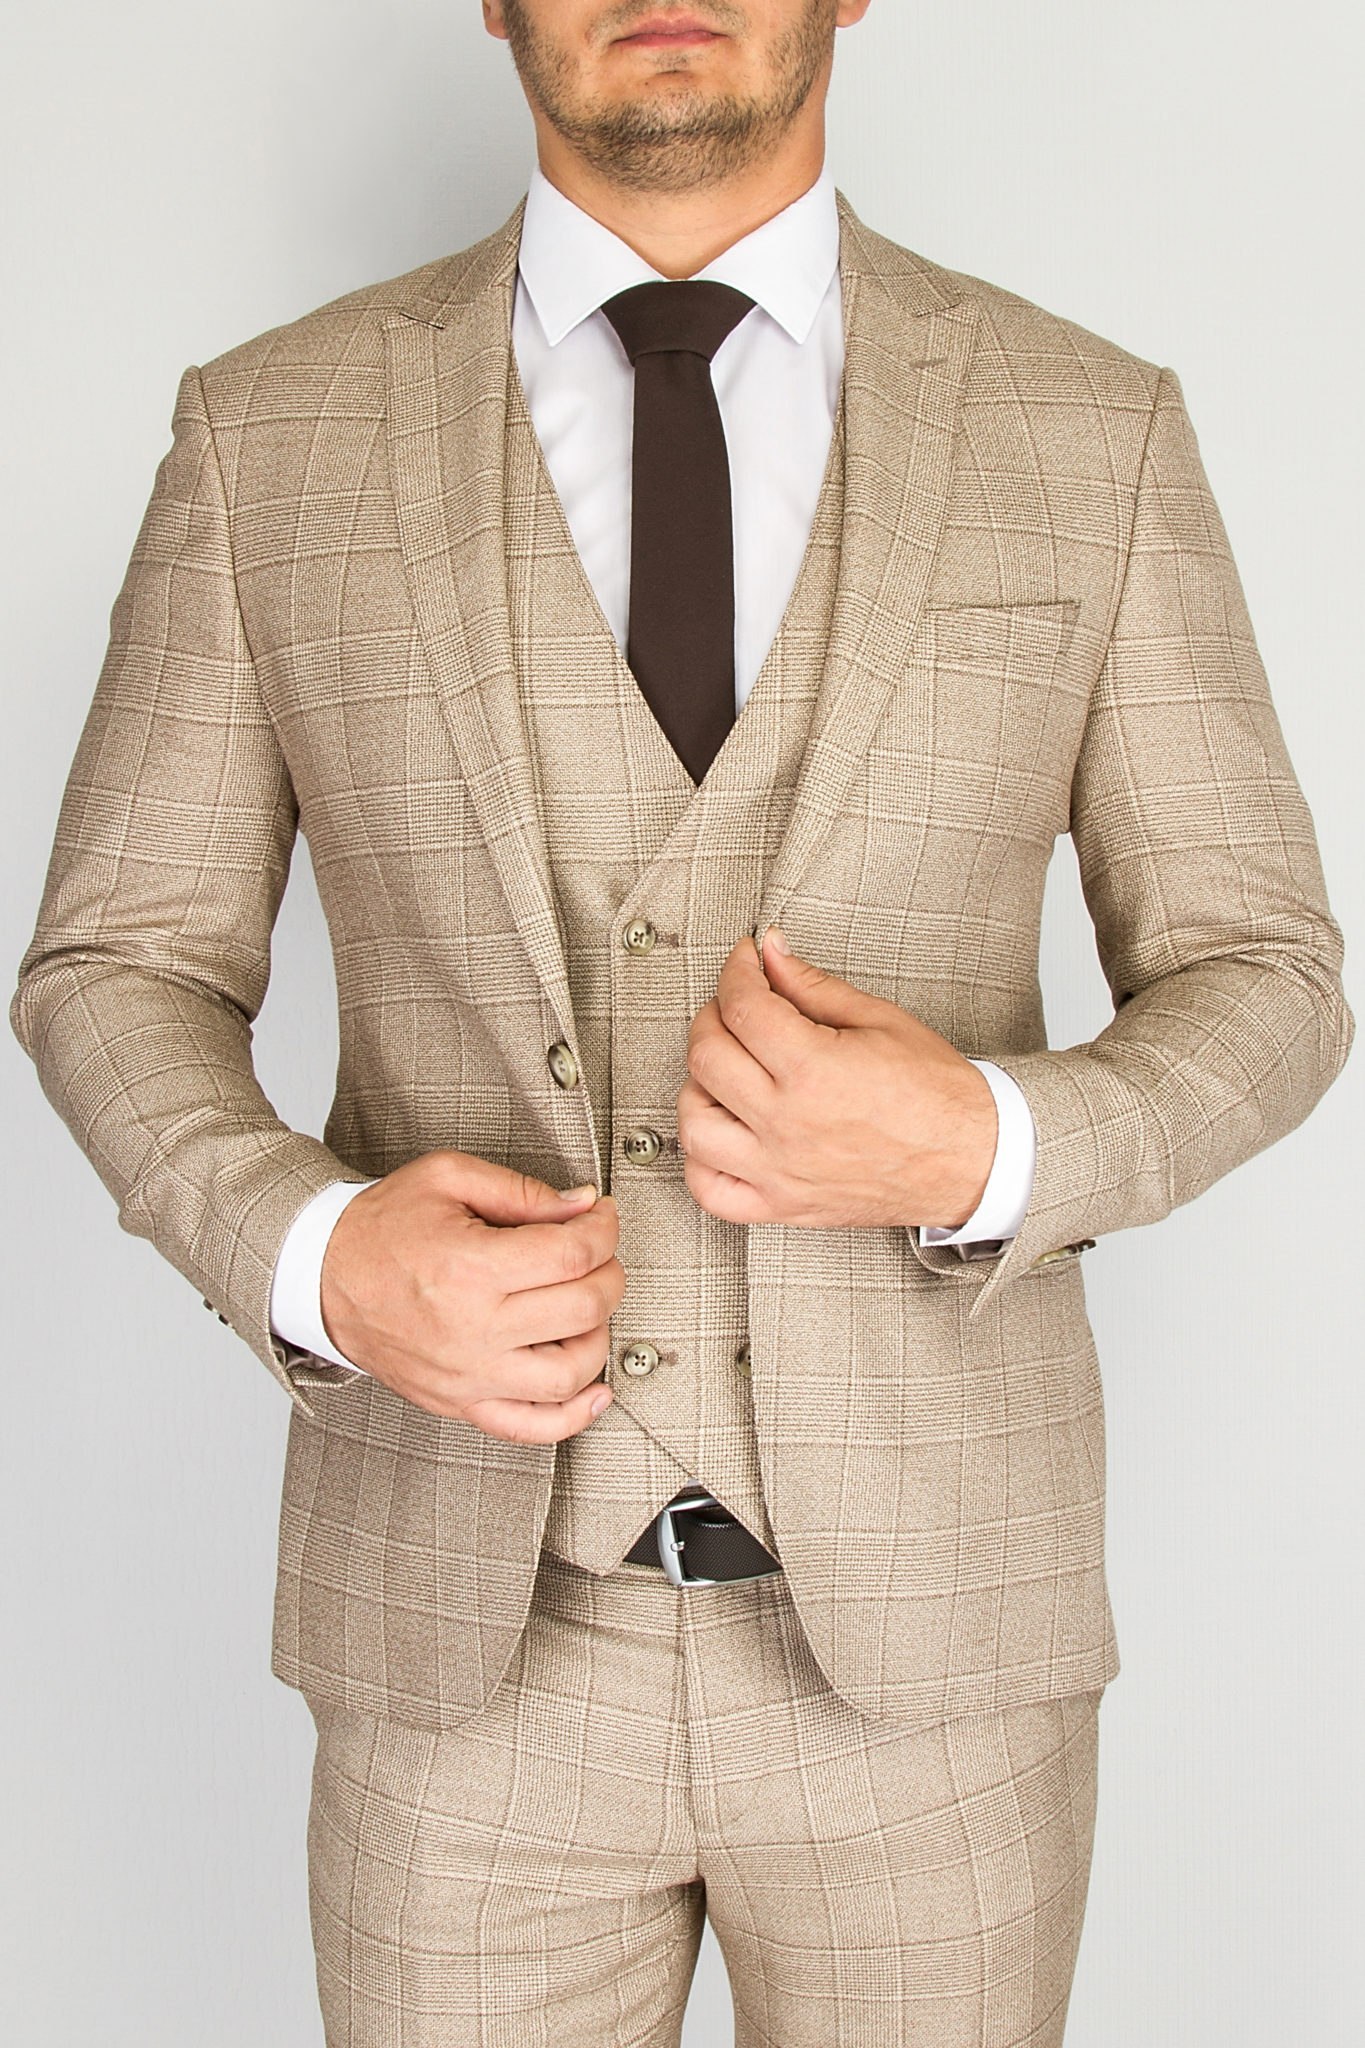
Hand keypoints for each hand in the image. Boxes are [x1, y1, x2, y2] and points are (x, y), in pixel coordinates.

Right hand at [319, 1151, 624, 1442]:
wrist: (321, 1276)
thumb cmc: (380, 1228)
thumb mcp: (447, 1179)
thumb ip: (521, 1190)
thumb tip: (582, 1205)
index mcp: (469, 1267)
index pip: (573, 1255)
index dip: (603, 1229)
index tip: (601, 1218)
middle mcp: (472, 1329)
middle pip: (584, 1308)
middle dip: (608, 1271)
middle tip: (598, 1253)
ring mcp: (468, 1375)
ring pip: (570, 1373)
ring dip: (598, 1336)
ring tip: (584, 1307)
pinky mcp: (460, 1402)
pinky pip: (532, 1427)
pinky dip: (575, 1414)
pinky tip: (594, 1388)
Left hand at [676, 930, 997, 1230]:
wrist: (973, 1159)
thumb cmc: (937, 1096)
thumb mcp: (880, 1020)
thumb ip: (813, 985)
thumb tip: (770, 953)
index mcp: (814, 1071)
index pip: (742, 1006)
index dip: (737, 971)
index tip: (745, 962)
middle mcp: (787, 1124)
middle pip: (706, 1056)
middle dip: (714, 1015)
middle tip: (738, 1005)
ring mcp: (779, 1171)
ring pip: (694, 1123)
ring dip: (698, 1085)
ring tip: (727, 1069)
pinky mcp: (782, 1205)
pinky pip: (709, 1189)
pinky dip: (699, 1159)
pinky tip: (720, 1130)